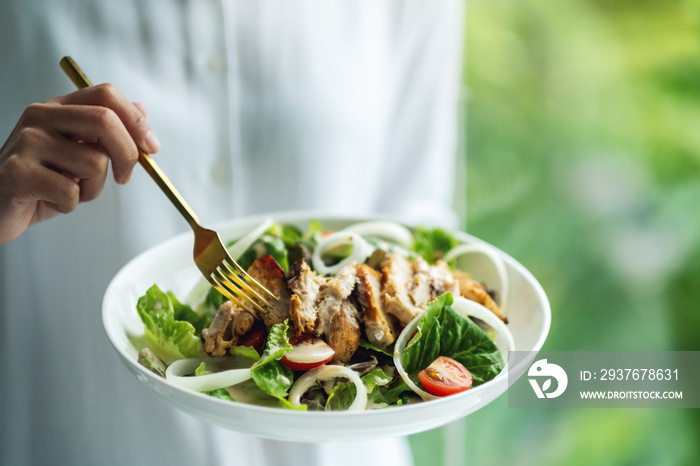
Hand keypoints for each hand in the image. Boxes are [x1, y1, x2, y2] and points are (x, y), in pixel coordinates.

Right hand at [0, 83, 159, 242]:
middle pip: (105, 121)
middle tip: (125, 178)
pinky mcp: (17, 172)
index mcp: (59, 107)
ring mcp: (26, 142)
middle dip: (128, 154)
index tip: (151, 148)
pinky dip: (70, 205)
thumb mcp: (80, 151)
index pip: (107, 95)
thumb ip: (108, 131)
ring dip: (93, 189)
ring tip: (70, 191)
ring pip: (93, 163)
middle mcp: (40, 116)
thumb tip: (142, 111)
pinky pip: (70, 192)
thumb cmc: (44, 180)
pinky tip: (51, 201)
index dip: (137, 121)